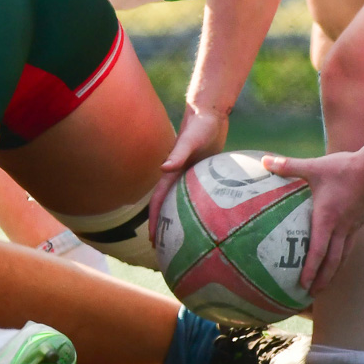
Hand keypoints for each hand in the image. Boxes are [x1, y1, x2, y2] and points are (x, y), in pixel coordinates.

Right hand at [148, 106, 229, 243]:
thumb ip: (178, 153)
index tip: (154, 240)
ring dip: (180, 220)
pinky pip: (200, 195)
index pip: (159, 201)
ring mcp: (191, 176)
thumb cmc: (200, 125)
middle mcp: (180, 176)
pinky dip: (198, 208)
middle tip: (165, 249)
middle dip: (164, 226)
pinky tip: (209, 220)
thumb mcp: (190, 139)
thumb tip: (164, 169)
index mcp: (173, 171)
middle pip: (169, 206)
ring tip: (184, 241)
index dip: (155, 220)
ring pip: (183, 203)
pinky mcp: (203, 173)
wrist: (210, 113)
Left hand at [262, 149, 363, 293]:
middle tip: (311, 295)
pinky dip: (341, 257)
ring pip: (342, 256)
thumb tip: (264, 160)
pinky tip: (337, 260)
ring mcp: (353, 227)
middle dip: (322, 280)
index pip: (318, 251)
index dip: (310, 270)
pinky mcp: (360, 222)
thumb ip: (288, 165)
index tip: (302, 285)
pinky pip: (349, 245)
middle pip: (332, 262)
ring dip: (333, 272)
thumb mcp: (314, 166)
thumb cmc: (343, 168)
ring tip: (324, 285)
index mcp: (327, 218)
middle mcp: (341, 228)